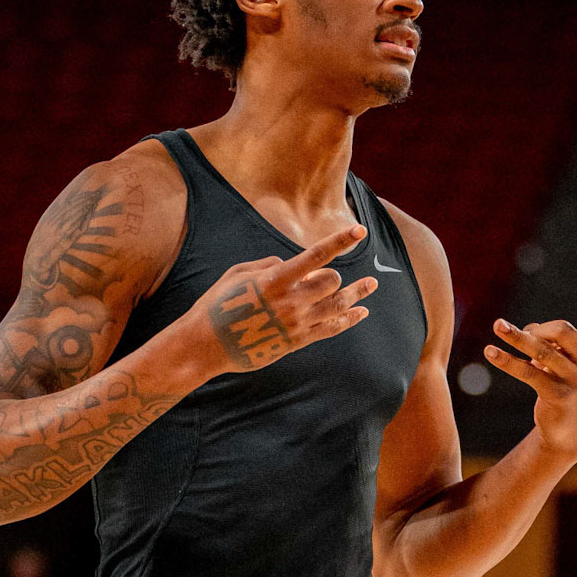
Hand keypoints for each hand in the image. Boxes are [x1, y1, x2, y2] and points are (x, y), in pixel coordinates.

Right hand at [189, 225, 375, 376]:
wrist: (205, 346)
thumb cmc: (216, 305)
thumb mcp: (237, 274)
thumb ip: (267, 265)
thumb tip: (288, 264)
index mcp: (275, 279)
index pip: (316, 256)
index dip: (340, 240)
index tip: (359, 230)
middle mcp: (290, 301)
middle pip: (331, 282)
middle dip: (332, 277)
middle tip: (320, 279)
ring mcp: (296, 324)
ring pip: (338, 306)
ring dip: (357, 294)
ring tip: (372, 285)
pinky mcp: (296, 341)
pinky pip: (331, 329)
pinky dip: (349, 319)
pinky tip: (361, 312)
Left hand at [485, 276, 576, 458]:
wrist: (568, 431)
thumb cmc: (565, 387)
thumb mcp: (563, 361)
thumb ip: (550, 340)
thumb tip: (526, 330)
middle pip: (560, 329)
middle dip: (537, 329)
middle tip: (523, 336)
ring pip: (541, 350)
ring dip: (516, 337)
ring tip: (497, 326)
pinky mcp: (558, 395)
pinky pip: (528, 372)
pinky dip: (507, 361)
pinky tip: (490, 352)